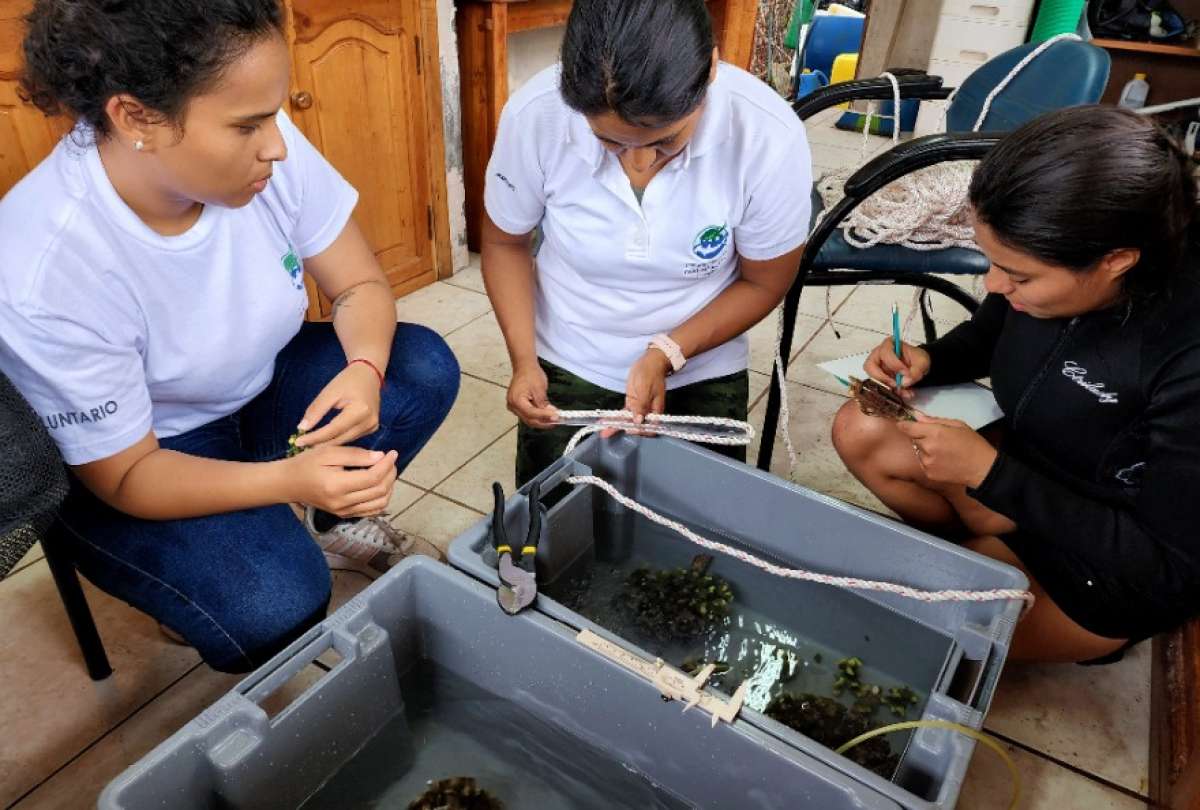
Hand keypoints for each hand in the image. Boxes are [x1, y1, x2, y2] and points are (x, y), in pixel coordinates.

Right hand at [284, 445, 398, 517]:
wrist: (288, 483)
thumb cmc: (306, 464)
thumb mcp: (328, 452)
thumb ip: (355, 455)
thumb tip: (380, 457)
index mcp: (336, 485)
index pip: (372, 477)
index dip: (386, 465)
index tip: (392, 452)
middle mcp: (342, 503)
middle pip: (379, 491)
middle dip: (390, 474)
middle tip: (390, 460)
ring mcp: (344, 512)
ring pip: (379, 503)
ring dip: (389, 486)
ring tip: (387, 471)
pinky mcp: (344, 515)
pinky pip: (371, 511)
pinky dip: (382, 498)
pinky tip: (380, 484)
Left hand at [295, 363, 382, 448]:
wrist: (368, 374)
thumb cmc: (348, 380)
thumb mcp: (329, 392)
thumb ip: (316, 410)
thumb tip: (302, 428)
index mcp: (360, 410)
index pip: (334, 429)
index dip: (315, 437)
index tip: (298, 441)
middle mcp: (369, 422)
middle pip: (340, 438)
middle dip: (319, 443)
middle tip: (301, 444)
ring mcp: (372, 426)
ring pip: (345, 440)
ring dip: (328, 443)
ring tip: (310, 444)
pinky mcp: (372, 428)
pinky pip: (351, 437)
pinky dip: (337, 438)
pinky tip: (325, 439)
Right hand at [507, 361, 557, 428]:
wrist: (524, 367)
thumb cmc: (530, 374)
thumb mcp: (539, 389)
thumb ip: (543, 404)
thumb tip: (550, 414)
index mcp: (516, 400)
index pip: (531, 413)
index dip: (544, 416)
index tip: (555, 417)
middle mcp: (512, 406)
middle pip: (530, 419)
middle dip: (544, 421)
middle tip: (556, 419)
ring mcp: (514, 407)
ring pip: (529, 419)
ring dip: (542, 420)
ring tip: (554, 417)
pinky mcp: (518, 407)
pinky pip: (528, 415)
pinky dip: (538, 416)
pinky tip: (547, 414)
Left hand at [608, 349, 669, 436]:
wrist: (650, 362)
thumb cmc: (650, 374)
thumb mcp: (645, 389)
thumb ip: (642, 406)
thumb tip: (639, 421)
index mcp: (655, 411)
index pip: (649, 428)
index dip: (640, 431)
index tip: (628, 428)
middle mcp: (647, 412)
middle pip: (635, 426)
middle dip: (622, 430)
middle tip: (607, 433)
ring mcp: (638, 408)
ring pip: (627, 420)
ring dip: (615, 426)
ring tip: (603, 432)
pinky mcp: (631, 403)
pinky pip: (623, 413)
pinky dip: (615, 417)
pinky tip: (605, 422)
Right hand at [864, 338, 930, 399]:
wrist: (918, 367)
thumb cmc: (917, 359)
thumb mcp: (922, 363)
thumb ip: (915, 372)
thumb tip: (904, 382)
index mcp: (889, 345)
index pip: (884, 353)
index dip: (894, 364)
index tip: (905, 373)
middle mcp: (878, 355)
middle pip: (870, 366)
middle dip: (882, 378)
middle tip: (896, 385)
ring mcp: (877, 368)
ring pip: (873, 379)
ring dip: (887, 388)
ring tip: (903, 391)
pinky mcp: (879, 379)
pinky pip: (880, 387)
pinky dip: (891, 392)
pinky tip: (904, 393)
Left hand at [897, 414, 996, 487]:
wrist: (982, 469)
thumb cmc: (973, 444)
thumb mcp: (958, 425)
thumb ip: (935, 420)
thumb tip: (917, 416)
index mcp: (935, 433)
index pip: (909, 428)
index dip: (904, 425)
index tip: (901, 424)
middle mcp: (928, 448)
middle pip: (913, 439)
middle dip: (920, 437)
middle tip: (936, 438)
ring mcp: (927, 462)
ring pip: (917, 451)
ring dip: (924, 449)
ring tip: (942, 451)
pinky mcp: (928, 473)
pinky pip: (922, 463)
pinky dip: (928, 460)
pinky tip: (943, 460)